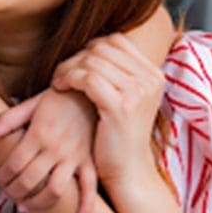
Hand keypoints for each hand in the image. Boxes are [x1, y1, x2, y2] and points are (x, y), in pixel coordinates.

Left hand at [0, 89, 96, 212]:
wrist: (89, 93)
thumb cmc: (56, 99)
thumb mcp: (30, 104)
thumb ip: (6, 121)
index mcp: (39, 134)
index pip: (15, 163)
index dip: (2, 175)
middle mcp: (56, 148)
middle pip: (31, 180)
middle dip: (14, 191)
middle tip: (7, 194)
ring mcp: (74, 157)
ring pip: (56, 190)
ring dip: (39, 203)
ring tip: (26, 207)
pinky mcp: (89, 162)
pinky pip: (90, 187)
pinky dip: (87, 206)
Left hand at [52, 33, 164, 187]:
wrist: (128, 172)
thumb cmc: (117, 135)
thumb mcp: (124, 99)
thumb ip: (114, 72)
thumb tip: (91, 45)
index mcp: (153, 74)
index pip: (116, 40)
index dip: (90, 48)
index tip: (75, 65)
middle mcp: (149, 79)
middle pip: (102, 47)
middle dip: (76, 57)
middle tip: (61, 75)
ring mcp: (138, 92)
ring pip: (92, 60)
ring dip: (68, 68)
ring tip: (59, 83)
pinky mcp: (121, 106)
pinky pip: (87, 77)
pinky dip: (69, 79)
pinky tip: (60, 89)